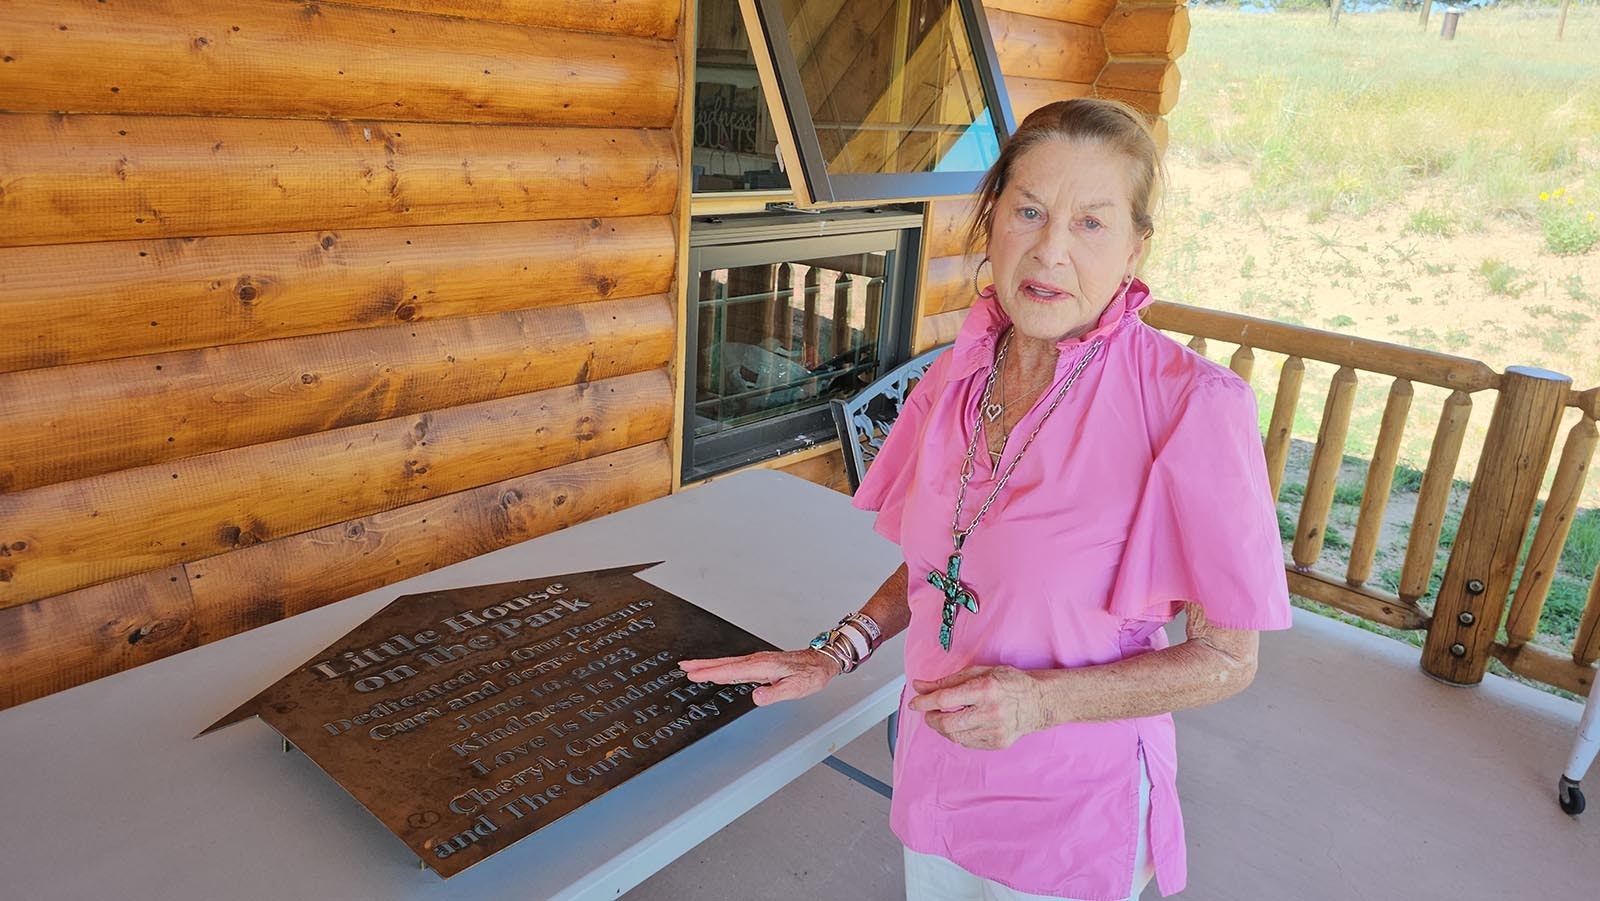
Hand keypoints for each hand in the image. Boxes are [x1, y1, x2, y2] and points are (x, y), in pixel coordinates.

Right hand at [678, 650, 839, 705]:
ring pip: (728, 663)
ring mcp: (758, 662)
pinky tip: (717, 672)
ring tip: (692, 667)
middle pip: (725, 664)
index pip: (731, 671)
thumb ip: (775, 694)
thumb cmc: (811, 674)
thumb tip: (756, 697)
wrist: (822, 662)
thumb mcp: (796, 688)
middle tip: (683, 666)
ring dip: (710, 665)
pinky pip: (736, 666)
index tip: (693, 673)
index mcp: (762, 666)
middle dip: (703, 665)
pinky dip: (722, 668)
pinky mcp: (761, 665)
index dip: (710, 673)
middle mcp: (758, 661)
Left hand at [908, 665, 1045, 749]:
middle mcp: (990, 712)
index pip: (944, 699)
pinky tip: (962, 725)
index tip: (914, 702)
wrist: (1039, 702)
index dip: (924, 701)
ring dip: (943, 728)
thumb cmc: (1010, 682)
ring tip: (944, 718)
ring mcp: (995, 731)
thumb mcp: (979, 672)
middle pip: (947, 723)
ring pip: (955, 736)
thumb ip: (948, 680)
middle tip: (928, 713)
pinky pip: (967, 743)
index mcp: (985, 689)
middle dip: (931, 719)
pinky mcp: (997, 743)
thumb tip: (920, 686)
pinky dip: (958, 734)